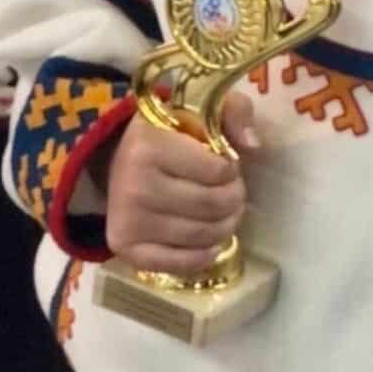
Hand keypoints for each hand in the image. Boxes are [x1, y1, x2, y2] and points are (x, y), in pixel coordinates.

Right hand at [104, 92, 260, 274]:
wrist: (120, 158)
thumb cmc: (170, 133)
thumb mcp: (202, 108)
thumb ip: (235, 111)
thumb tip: (252, 145)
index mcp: (150, 146)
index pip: (218, 171)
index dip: (232, 170)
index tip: (226, 165)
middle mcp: (134, 185)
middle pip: (211, 206)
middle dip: (234, 200)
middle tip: (232, 192)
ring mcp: (127, 219)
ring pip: (201, 236)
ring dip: (225, 227)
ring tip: (224, 213)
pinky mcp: (124, 247)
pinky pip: (178, 264)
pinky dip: (203, 256)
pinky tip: (211, 243)